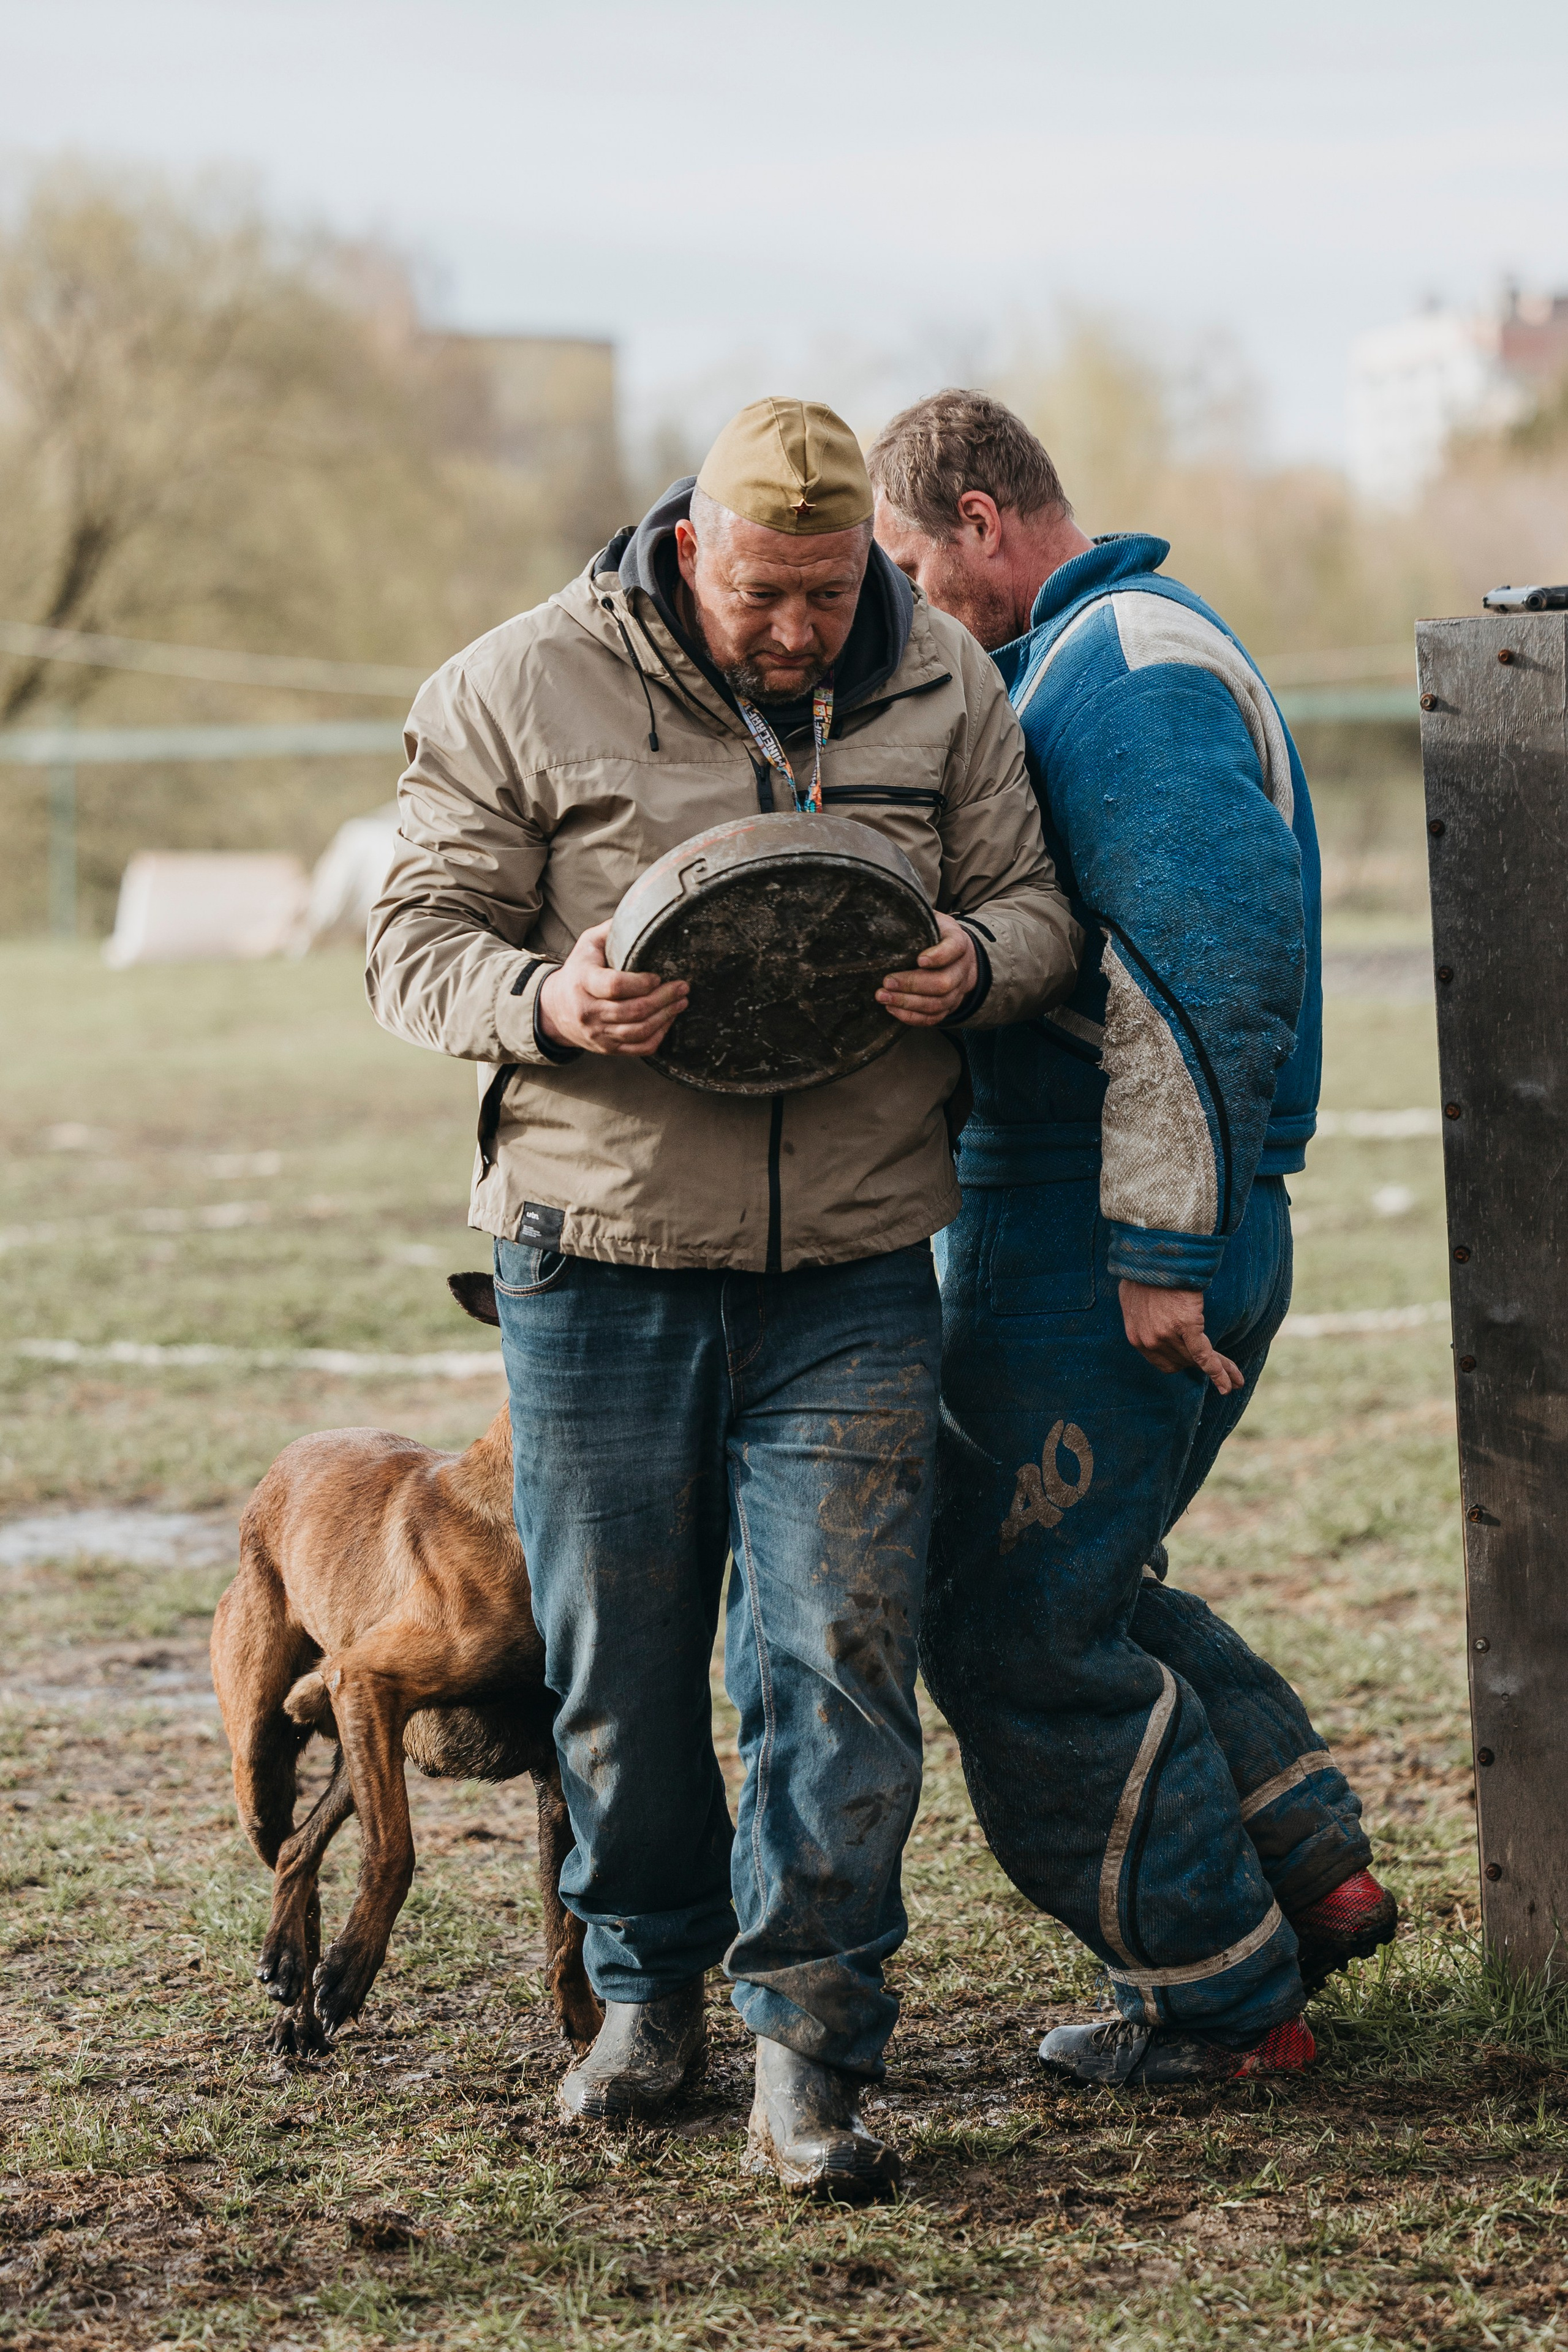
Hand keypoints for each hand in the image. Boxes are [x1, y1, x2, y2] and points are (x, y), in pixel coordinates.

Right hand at [537, 922, 687, 1055]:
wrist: (555, 1008)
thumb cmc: (579, 970)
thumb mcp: (588, 944)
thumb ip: (612, 930)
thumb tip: (643, 912)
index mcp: (583, 981)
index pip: (614, 986)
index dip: (641, 983)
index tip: (659, 975)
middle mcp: (588, 1010)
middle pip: (632, 1011)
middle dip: (663, 999)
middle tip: (682, 986)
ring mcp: (597, 1033)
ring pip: (638, 1031)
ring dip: (665, 1017)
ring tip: (681, 1002)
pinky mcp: (606, 1047)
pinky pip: (638, 1048)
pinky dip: (658, 1036)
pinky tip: (668, 1021)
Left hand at [876, 911, 977, 1026]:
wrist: (960, 956)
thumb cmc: (937, 934)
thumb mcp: (933, 919)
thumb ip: (917, 918)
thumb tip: (889, 912)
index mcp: (959, 942)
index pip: (953, 948)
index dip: (939, 956)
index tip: (919, 959)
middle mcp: (962, 968)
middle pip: (943, 982)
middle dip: (912, 984)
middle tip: (887, 981)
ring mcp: (957, 990)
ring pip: (937, 1003)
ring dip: (908, 1003)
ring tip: (883, 997)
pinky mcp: (949, 1006)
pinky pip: (934, 1018)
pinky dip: (912, 1017)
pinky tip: (892, 1009)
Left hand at [1118, 1280, 1244, 1394]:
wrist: (1153, 1254)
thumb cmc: (1144, 1272)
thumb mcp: (1133, 1300)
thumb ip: (1141, 1317)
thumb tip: (1149, 1318)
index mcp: (1136, 1337)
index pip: (1164, 1363)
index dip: (1182, 1363)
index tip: (1196, 1363)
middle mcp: (1150, 1341)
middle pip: (1182, 1363)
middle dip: (1202, 1367)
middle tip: (1224, 1372)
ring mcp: (1167, 1335)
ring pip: (1197, 1361)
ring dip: (1219, 1372)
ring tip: (1237, 1381)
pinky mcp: (1186, 1326)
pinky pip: (1204, 1355)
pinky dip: (1218, 1371)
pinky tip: (1229, 1384)